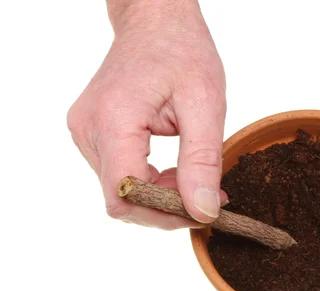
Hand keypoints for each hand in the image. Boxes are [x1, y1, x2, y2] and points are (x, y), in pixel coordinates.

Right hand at [68, 0, 226, 228]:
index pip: (125, 194)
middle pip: (121, 198)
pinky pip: (118, 175)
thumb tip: (202, 211)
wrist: (156, 21)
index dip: (164, 213)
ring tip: (194, 177)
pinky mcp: (91, 133)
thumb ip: (202, 161)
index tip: (203, 207)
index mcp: (112, 120)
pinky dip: (148, 183)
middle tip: (208, 197)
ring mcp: (85, 132)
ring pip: (120, 191)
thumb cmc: (182, 52)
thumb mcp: (205, 104)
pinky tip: (174, 170)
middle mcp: (88, 130)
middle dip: (167, 207)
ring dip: (159, 196)